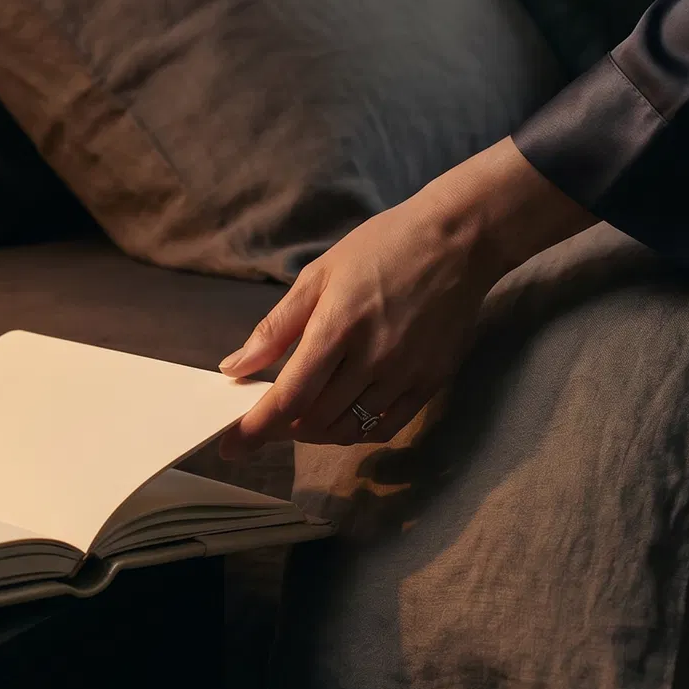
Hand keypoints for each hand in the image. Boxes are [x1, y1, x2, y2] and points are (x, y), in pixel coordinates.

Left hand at [217, 138, 592, 456]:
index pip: (289, 397)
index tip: (231, 447)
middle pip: (315, 420)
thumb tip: (234, 368)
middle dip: (282, 426)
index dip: (255, 429)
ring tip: (304, 412)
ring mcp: (405, 374)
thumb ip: (276, 328)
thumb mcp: (319, 275)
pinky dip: (355, 431)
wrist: (457, 241)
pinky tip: (343, 416)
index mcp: (337, 327)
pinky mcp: (430, 382)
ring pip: (348, 429)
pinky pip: (385, 427)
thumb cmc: (382, 248)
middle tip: (270, 414)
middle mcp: (373, 358)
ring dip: (317, 430)